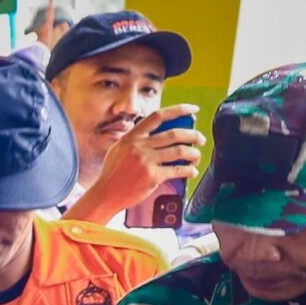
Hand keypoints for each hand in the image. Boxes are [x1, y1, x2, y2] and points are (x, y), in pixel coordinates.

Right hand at [86, 106, 205, 208]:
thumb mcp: (118, 150)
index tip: (193, 109)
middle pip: (175, 134)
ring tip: (196, 157)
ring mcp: (146, 161)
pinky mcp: (152, 177)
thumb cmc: (112, 174)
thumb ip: (134, 140)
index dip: (179, 110)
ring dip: (194, 153)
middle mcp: (139, 147)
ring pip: (180, 151)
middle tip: (200, 139)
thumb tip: (157, 132)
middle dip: (193, 135)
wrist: (105, 195)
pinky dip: (189, 170)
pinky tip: (191, 171)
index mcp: (131, 137)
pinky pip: (178, 170)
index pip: (158, 116)